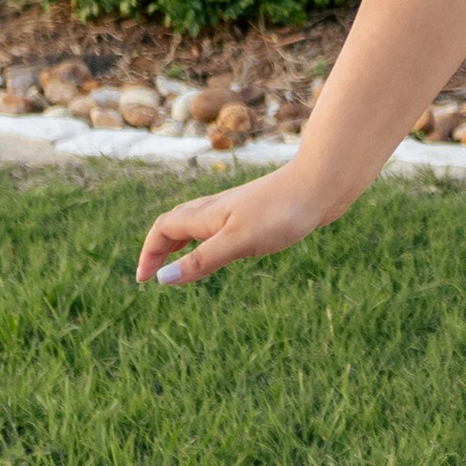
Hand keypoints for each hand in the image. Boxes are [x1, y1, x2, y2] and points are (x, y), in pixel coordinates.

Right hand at [137, 166, 322, 288]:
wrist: (321, 184)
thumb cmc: (281, 212)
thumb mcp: (238, 242)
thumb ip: (201, 261)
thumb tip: (162, 280)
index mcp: (206, 215)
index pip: (163, 230)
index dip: (149, 254)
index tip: (144, 280)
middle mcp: (216, 209)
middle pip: (175, 224)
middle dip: (160, 248)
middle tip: (154, 276)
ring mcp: (237, 210)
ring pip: (197, 223)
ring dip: (181, 243)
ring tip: (178, 265)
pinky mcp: (256, 213)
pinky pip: (219, 226)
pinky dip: (206, 240)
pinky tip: (222, 248)